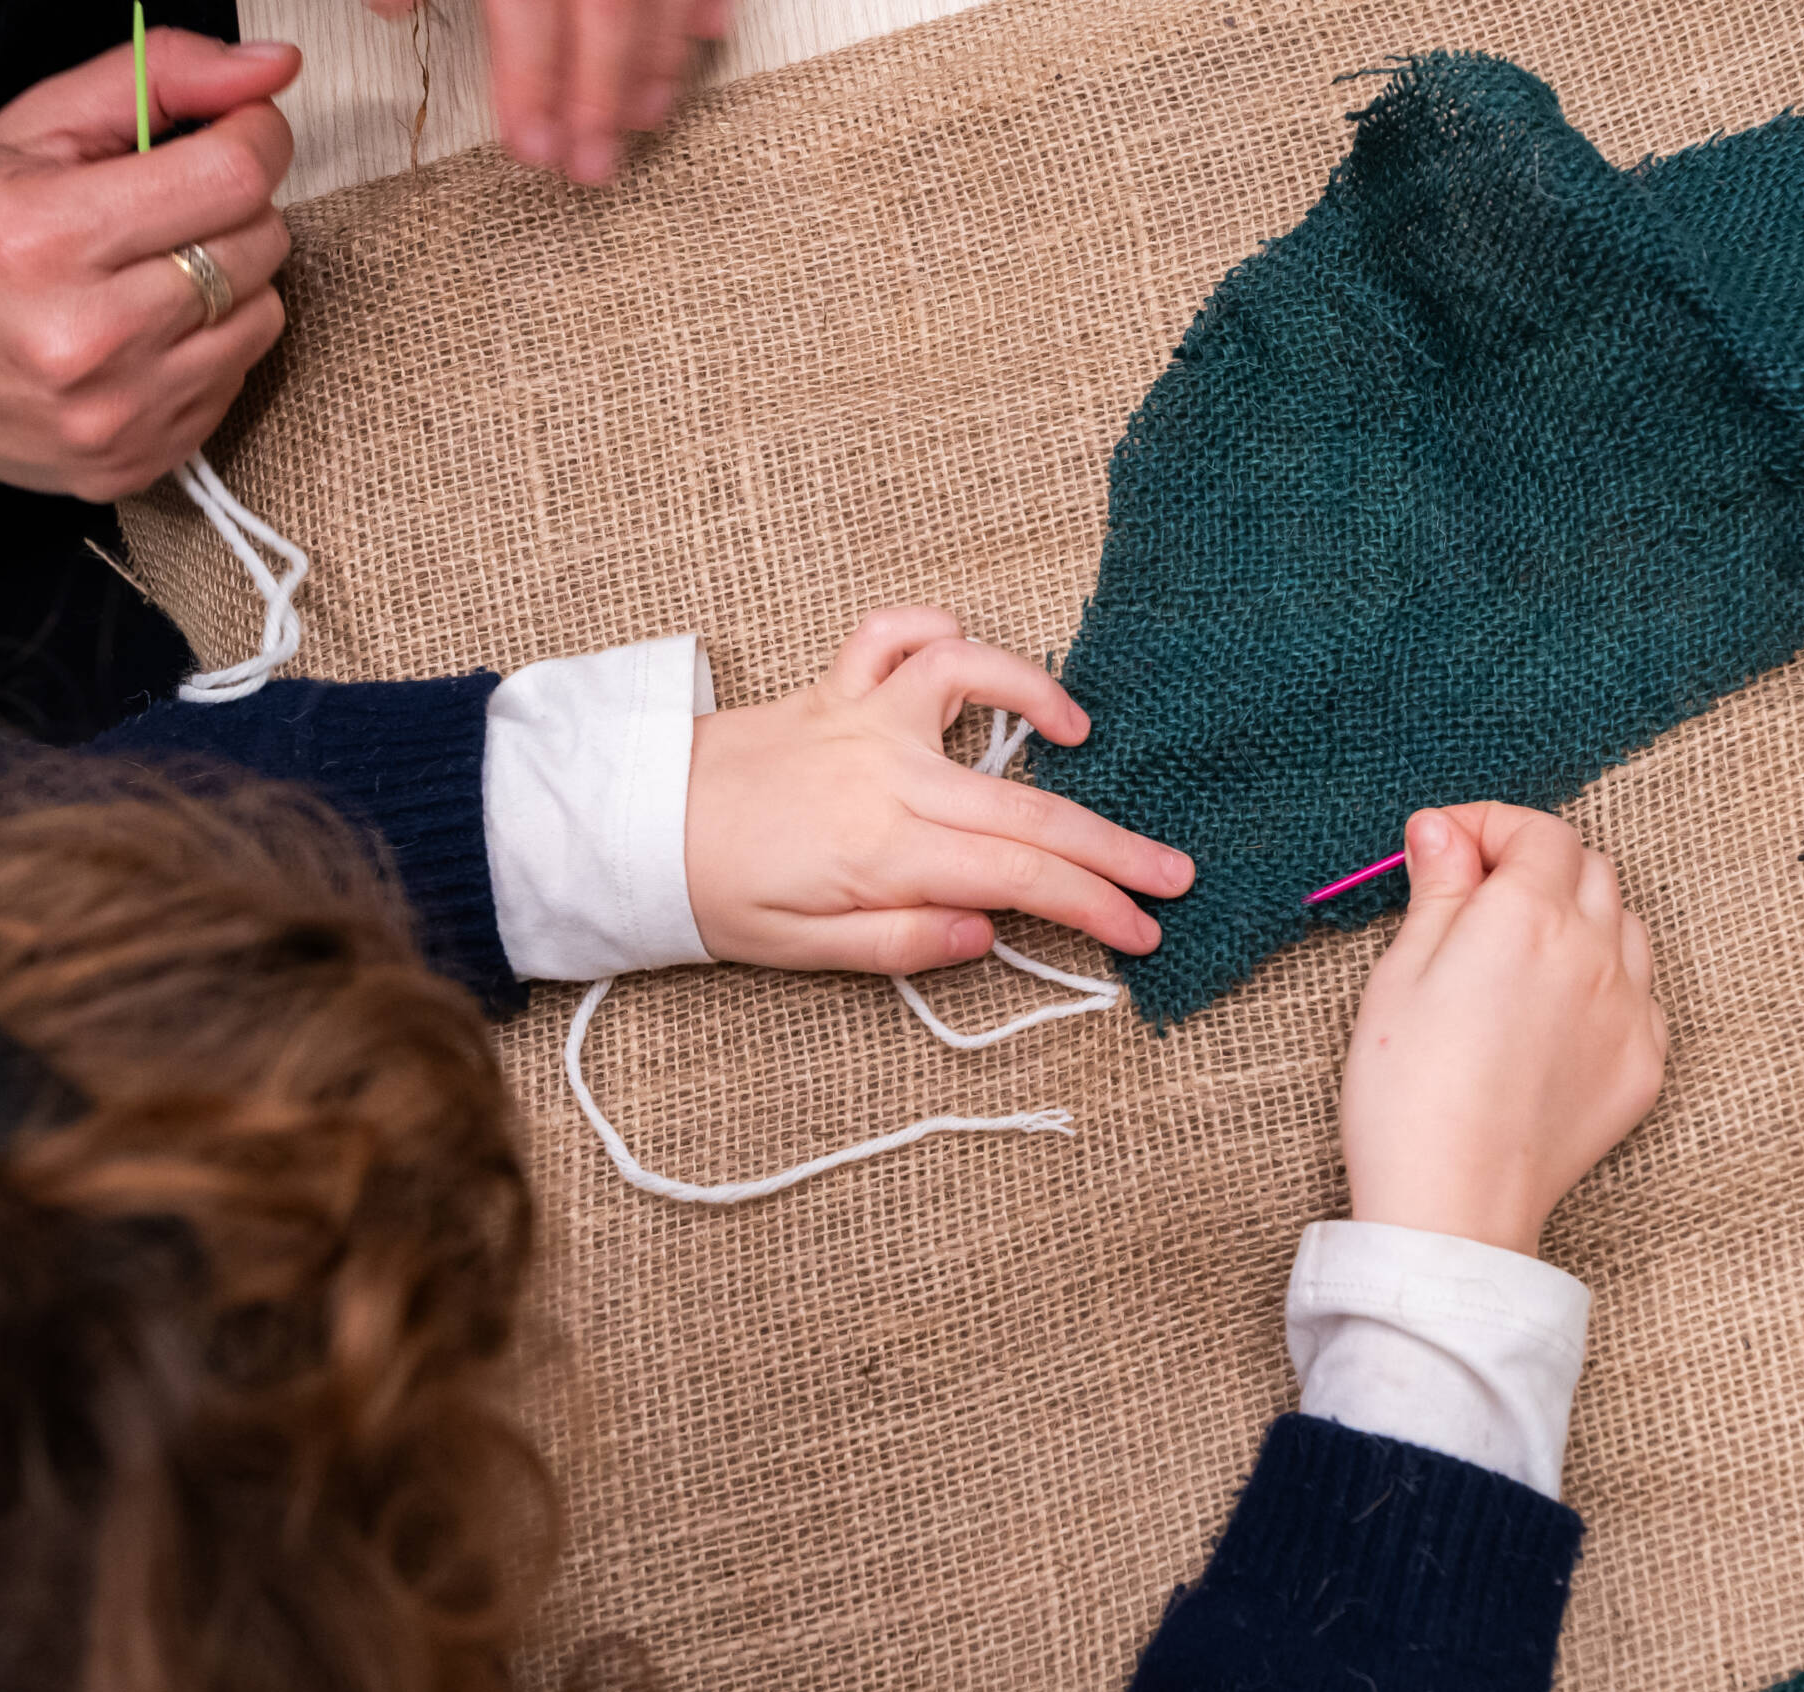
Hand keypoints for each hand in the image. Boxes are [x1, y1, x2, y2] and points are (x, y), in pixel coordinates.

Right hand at [0, 33, 298, 499]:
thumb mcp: (30, 131)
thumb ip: (154, 79)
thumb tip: (271, 68)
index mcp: (49, 236)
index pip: (232, 176)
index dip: (258, 137)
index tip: (245, 129)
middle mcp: (91, 334)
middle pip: (260, 243)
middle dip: (234, 208)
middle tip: (174, 207)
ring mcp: (124, 408)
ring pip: (265, 313)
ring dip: (230, 281)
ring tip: (155, 274)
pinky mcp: (148, 458)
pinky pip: (240, 377)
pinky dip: (212, 344)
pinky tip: (150, 333)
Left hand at [364, 0, 734, 184]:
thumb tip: (395, 10)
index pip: (528, 16)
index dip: (532, 88)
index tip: (533, 151)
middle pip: (606, 15)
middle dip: (602, 100)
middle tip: (594, 170)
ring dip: (656, 65)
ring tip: (642, 123)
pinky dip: (702, 5)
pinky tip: (702, 39)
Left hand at [682, 607, 1195, 973]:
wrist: (631, 829)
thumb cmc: (714, 894)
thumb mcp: (803, 953)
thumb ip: (901, 943)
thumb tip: (985, 934)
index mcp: (885, 849)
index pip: (1021, 877)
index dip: (1094, 907)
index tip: (1142, 932)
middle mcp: (886, 773)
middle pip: (1027, 805)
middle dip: (1112, 846)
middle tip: (1172, 872)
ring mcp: (863, 719)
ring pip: (972, 684)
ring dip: (1037, 695)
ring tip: (1082, 735)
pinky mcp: (834, 688)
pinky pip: (893, 633)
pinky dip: (936, 627)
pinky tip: (968, 648)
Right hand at [1339, 804, 1668, 1255]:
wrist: (1452, 1205)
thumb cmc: (1407, 1093)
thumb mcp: (1399, 975)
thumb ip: (1437, 890)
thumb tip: (1442, 830)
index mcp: (1527, 916)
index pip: (1537, 831)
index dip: (1487, 826)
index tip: (1444, 848)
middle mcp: (1594, 951)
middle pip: (1589, 867)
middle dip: (1535, 862)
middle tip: (1476, 894)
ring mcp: (1629, 1009)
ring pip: (1625, 923)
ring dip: (1579, 913)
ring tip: (1521, 950)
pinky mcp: (1643, 1063)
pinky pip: (1641, 992)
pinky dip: (1604, 979)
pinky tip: (1555, 1010)